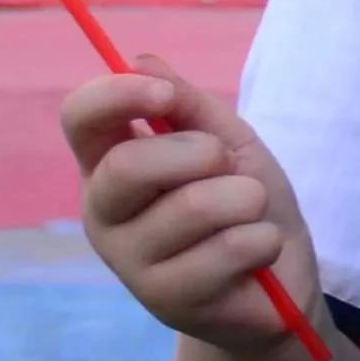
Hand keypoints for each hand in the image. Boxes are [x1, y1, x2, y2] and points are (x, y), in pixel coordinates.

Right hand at [60, 66, 323, 354]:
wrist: (279, 285)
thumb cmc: (243, 204)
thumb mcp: (228, 142)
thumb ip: (189, 106)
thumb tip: (141, 60)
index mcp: (109, 163)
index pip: (80, 117)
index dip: (118, 95)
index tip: (165, 95)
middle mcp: (103, 212)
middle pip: (129, 165)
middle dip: (202, 154)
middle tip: (228, 167)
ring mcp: (128, 262)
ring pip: (195, 207)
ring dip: (247, 200)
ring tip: (250, 216)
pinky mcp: (165, 300)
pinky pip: (230, 248)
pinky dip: (264, 240)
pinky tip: (256, 256)